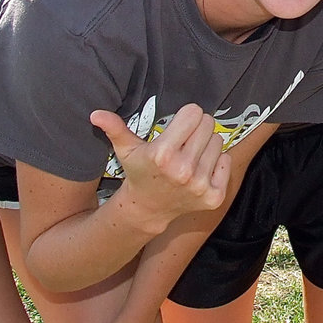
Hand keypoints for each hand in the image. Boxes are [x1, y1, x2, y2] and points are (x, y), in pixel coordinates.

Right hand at [91, 104, 230, 229]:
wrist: (148, 209)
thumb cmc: (139, 172)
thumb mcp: (126, 150)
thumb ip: (115, 129)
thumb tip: (96, 114)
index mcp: (162, 154)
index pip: (194, 113)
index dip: (186, 116)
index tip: (178, 125)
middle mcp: (183, 170)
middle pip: (209, 124)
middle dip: (197, 128)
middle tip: (184, 140)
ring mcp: (200, 186)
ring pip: (218, 141)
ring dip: (206, 145)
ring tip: (190, 156)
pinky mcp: (213, 197)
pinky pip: (226, 161)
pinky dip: (217, 163)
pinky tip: (200, 170)